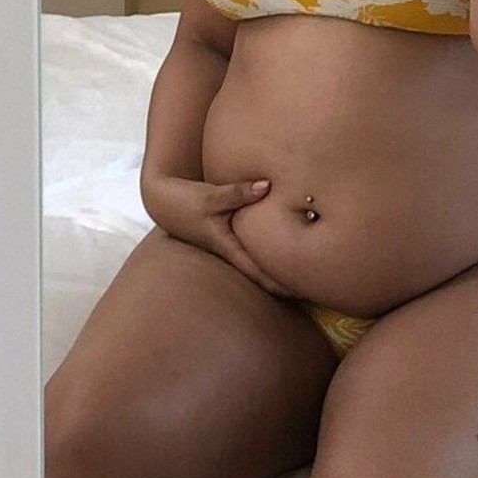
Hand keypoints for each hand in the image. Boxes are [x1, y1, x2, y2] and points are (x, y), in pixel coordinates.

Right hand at [140, 173, 295, 297]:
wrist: (160, 200)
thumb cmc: (183, 201)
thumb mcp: (210, 196)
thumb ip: (239, 192)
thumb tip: (268, 185)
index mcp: (228, 248)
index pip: (260, 274)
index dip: (283, 285)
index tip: (305, 292)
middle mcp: (230, 251)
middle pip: (263, 274)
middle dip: (287, 282)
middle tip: (317, 287)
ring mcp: (228, 246)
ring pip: (258, 262)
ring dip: (278, 268)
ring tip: (306, 273)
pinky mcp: (227, 236)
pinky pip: (252, 249)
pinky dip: (267, 252)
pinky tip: (282, 249)